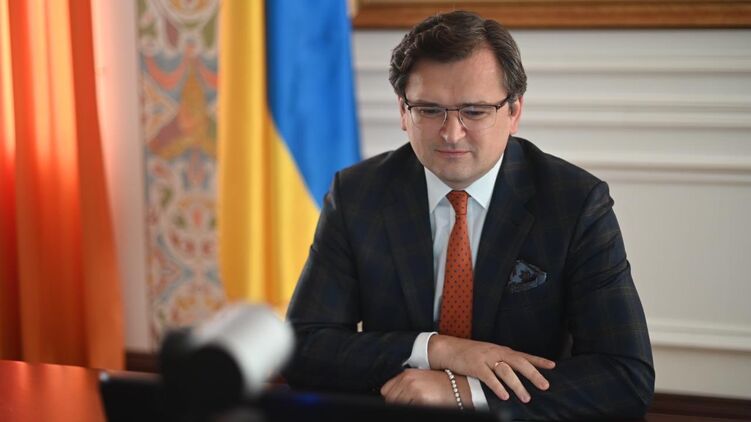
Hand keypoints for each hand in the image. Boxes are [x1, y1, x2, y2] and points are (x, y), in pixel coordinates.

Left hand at [380, 369, 472, 408]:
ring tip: (420, 405)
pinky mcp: (422, 401)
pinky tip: (425, 408)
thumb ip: (404, 385)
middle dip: (399, 405)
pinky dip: (414, 411)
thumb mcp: (422, 380)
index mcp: (407, 375)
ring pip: (398, 406)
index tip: (399, 402)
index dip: (392, 399)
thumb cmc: (443, 387)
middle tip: (413, 405)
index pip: (386, 391)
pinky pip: (408, 410)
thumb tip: (387, 395)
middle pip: (390, 400)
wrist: (463, 388)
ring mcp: (415, 390)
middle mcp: (409, 380)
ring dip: (407, 407)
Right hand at [428, 335, 554, 402]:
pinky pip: (489, 378)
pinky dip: (498, 387)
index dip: (539, 360)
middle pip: (519, 363)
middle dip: (534, 375)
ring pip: (506, 371)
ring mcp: (486, 359)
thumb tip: (516, 371)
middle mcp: (496, 353)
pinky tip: (505, 396)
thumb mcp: (489, 354)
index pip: (524, 355)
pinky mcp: (475, 366)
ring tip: (526, 398)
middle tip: (545, 386)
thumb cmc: (469, 353)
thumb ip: (502, 361)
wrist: (448, 348)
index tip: (553, 366)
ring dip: (517, 385)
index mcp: (502, 350)